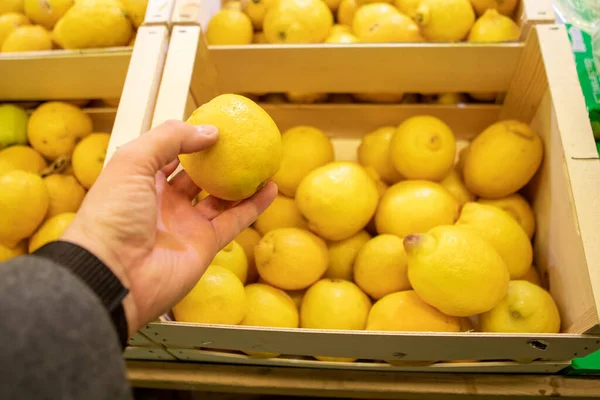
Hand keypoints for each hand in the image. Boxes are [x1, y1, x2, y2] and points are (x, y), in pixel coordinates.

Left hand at [61, 120, 276, 335]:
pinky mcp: (205, 245)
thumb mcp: (132, 161)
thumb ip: (169, 139)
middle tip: (241, 144)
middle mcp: (165, 202)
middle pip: (197, 177)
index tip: (213, 127)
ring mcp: (186, 225)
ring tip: (262, 163)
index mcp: (142, 182)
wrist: (113, 274)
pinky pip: (235, 221)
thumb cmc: (113, 214)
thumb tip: (211, 132)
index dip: (188, 140)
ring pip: (220, 199)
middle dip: (216, 161)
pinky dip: (254, 206)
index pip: (168, 156)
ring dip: (240, 183)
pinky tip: (270, 188)